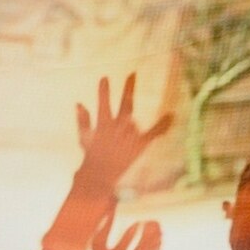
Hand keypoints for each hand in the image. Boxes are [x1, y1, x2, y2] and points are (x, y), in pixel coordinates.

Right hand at [70, 74, 165, 198]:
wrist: (100, 176)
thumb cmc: (92, 156)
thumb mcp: (84, 138)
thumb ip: (83, 120)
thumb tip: (78, 103)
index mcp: (103, 124)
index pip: (104, 104)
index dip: (104, 91)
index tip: (105, 77)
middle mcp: (118, 127)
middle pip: (126, 103)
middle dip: (129, 88)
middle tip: (133, 73)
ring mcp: (130, 135)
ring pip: (134, 119)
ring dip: (131, 120)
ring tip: (127, 126)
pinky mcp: (140, 144)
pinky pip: (154, 132)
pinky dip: (163, 124)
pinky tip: (171, 115)